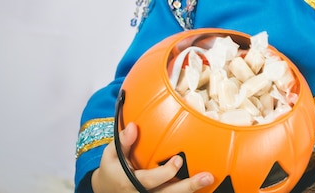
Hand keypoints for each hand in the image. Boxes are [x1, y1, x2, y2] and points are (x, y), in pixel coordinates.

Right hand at [92, 122, 213, 192]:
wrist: (106, 190)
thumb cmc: (112, 169)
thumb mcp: (110, 155)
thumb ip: (122, 142)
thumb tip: (132, 127)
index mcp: (130, 184)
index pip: (150, 181)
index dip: (165, 173)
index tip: (178, 160)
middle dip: (188, 186)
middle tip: (206, 177)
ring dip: (191, 190)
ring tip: (208, 180)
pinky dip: (186, 191)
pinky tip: (203, 185)